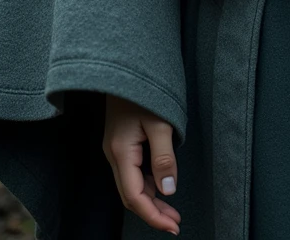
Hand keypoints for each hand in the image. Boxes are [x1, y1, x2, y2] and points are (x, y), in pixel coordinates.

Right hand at [103, 94, 181, 233]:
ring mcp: (115, 149)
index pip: (134, 196)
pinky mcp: (120, 143)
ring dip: (151, 199)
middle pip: (131, 195)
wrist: (124, 65)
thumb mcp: (160, 122)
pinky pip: (132, 172)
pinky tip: (162, 186)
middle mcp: (113, 154)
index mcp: (121, 152)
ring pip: (131, 185)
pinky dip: (147, 184)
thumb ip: (164, 157)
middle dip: (153, 212)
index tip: (173, 227)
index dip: (153, 216)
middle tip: (176, 222)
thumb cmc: (144, 90)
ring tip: (172, 210)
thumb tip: (169, 191)